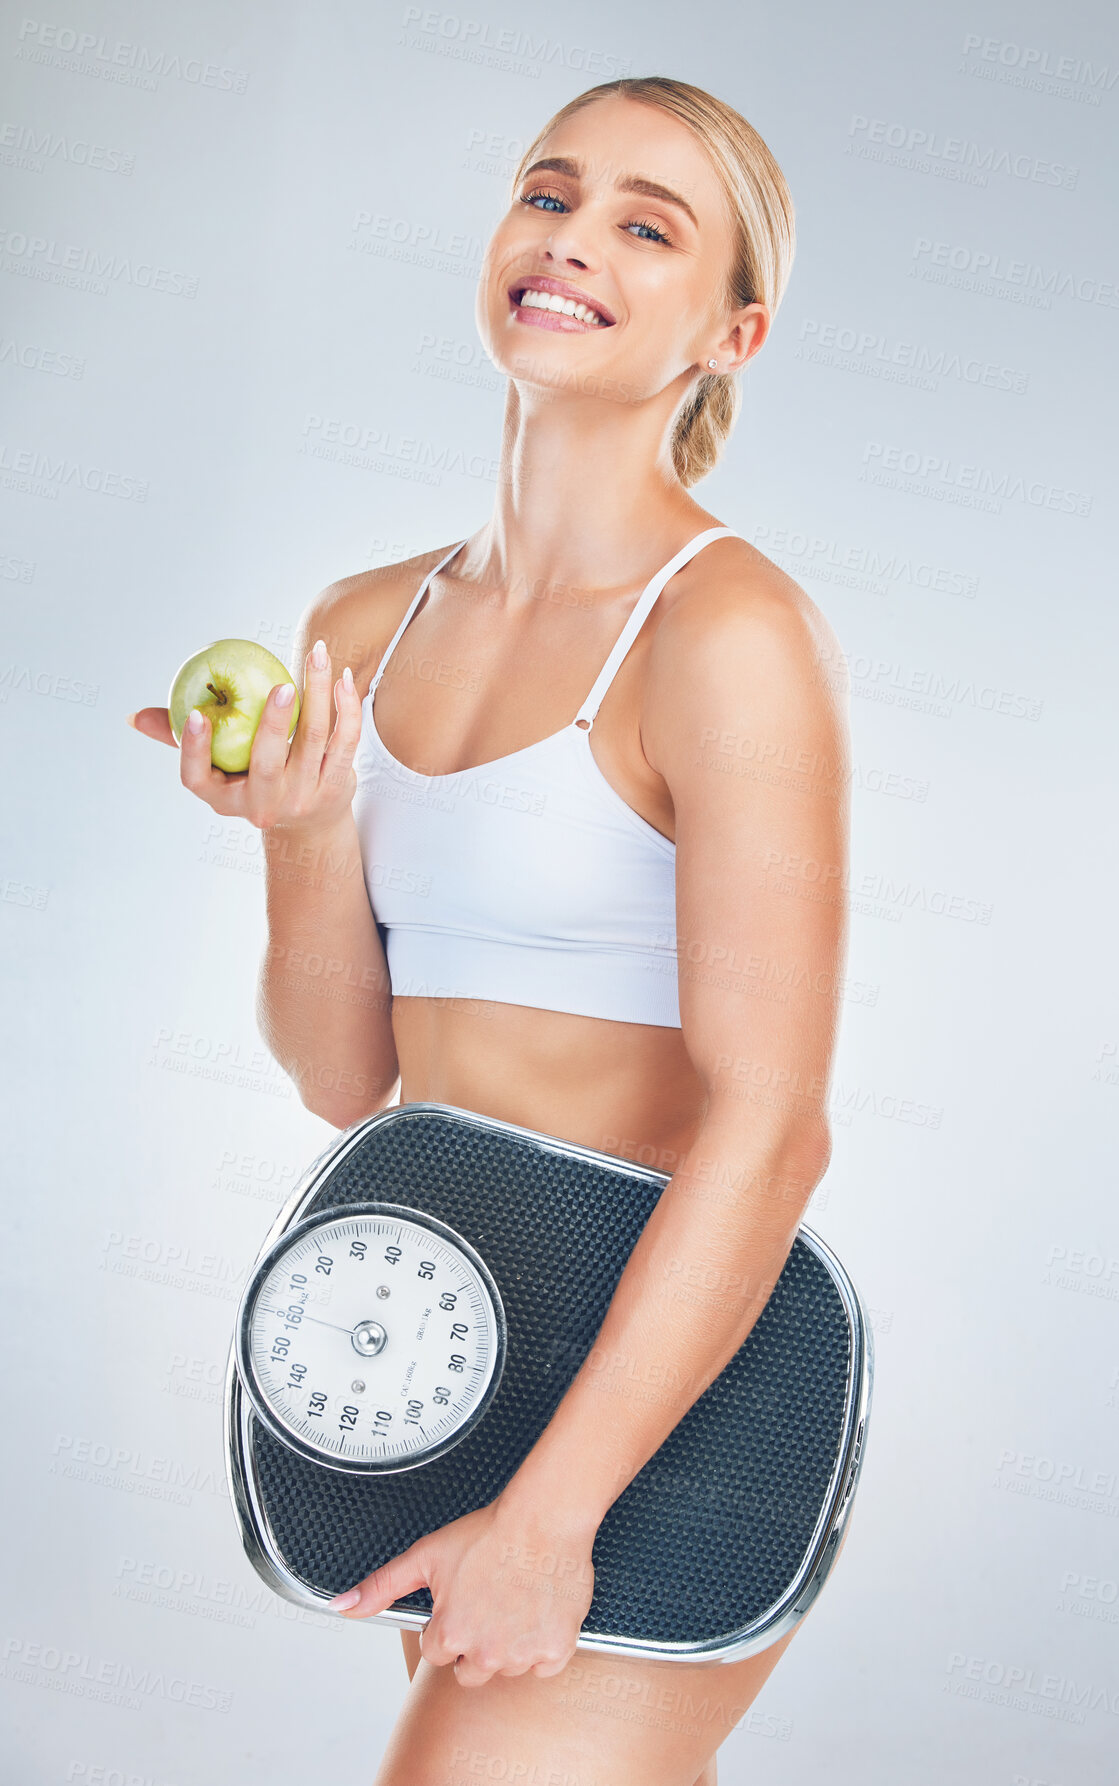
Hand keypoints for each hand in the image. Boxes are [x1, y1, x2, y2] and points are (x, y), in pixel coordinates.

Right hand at [126, 639, 362, 836]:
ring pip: (313, 741)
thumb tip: (136, 716)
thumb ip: (182, 739)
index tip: (196, 714)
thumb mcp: (218, 770)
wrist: (308, 824)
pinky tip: (343, 677)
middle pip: (266, 763)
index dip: (193, 749)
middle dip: (273, 723)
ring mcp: (303, 798)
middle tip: (281, 685)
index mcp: (225, 799)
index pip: (197, 778)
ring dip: (319, 693)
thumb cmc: (251, 781)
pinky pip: (344, 741)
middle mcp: (264, 806)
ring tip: (319, 654)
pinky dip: (346, 707)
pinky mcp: (337, 787)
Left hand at [328, 1499, 595, 1686]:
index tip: (461, 1601)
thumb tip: (342, 1606)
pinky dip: (542, 1645)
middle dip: (474, 1643)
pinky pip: (544, 1666)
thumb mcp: (425, 1556)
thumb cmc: (489, 1533)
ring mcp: (522, 1654)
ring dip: (508, 1644)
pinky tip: (535, 1612)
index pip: (437, 1651)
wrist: (543, 1518)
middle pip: (470, 1671)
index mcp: (451, 1633)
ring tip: (513, 1601)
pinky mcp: (556, 1649)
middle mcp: (486, 1652)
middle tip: (487, 1603)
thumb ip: (381, 1587)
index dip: (447, 1624)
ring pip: (507, 1668)